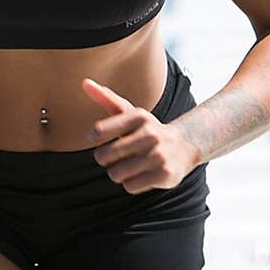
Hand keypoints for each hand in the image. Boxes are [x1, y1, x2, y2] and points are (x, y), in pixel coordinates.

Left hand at [82, 77, 198, 192]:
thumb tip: (85, 83)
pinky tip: (143, 174)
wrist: (185, 146)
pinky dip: (132, 184)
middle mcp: (150, 134)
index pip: (99, 131)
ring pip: (116, 174)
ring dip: (119, 173)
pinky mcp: (165, 174)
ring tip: (132, 165)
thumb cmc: (147, 130)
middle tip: (119, 155)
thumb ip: (106, 98)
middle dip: (106, 159)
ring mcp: (159, 155)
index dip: (95, 138)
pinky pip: (130, 187)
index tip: (98, 139)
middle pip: (104, 156)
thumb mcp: (129, 112)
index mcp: (139, 116)